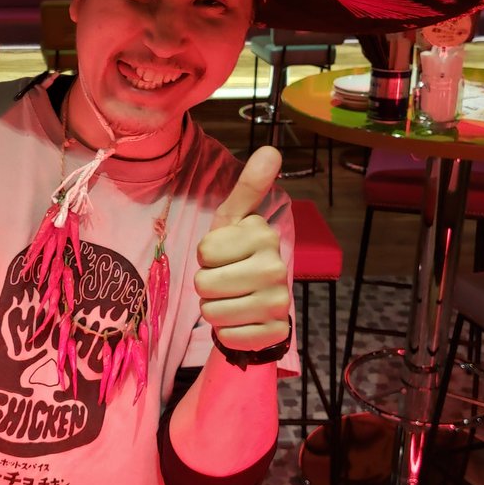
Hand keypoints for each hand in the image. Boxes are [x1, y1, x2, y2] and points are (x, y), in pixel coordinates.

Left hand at [195, 146, 289, 351]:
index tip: (222, 256)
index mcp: (263, 235)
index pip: (205, 252)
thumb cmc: (236, 257)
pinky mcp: (275, 333)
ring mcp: (279, 303)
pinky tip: (242, 320)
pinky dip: (227, 332)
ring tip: (231, 299)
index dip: (205, 256)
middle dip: (206, 285)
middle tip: (225, 281)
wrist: (257, 304)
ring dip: (214, 308)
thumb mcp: (233, 221)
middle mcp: (277, 267)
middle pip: (204, 284)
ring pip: (212, 312)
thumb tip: (271, 148)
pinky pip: (228, 336)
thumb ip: (247, 188)